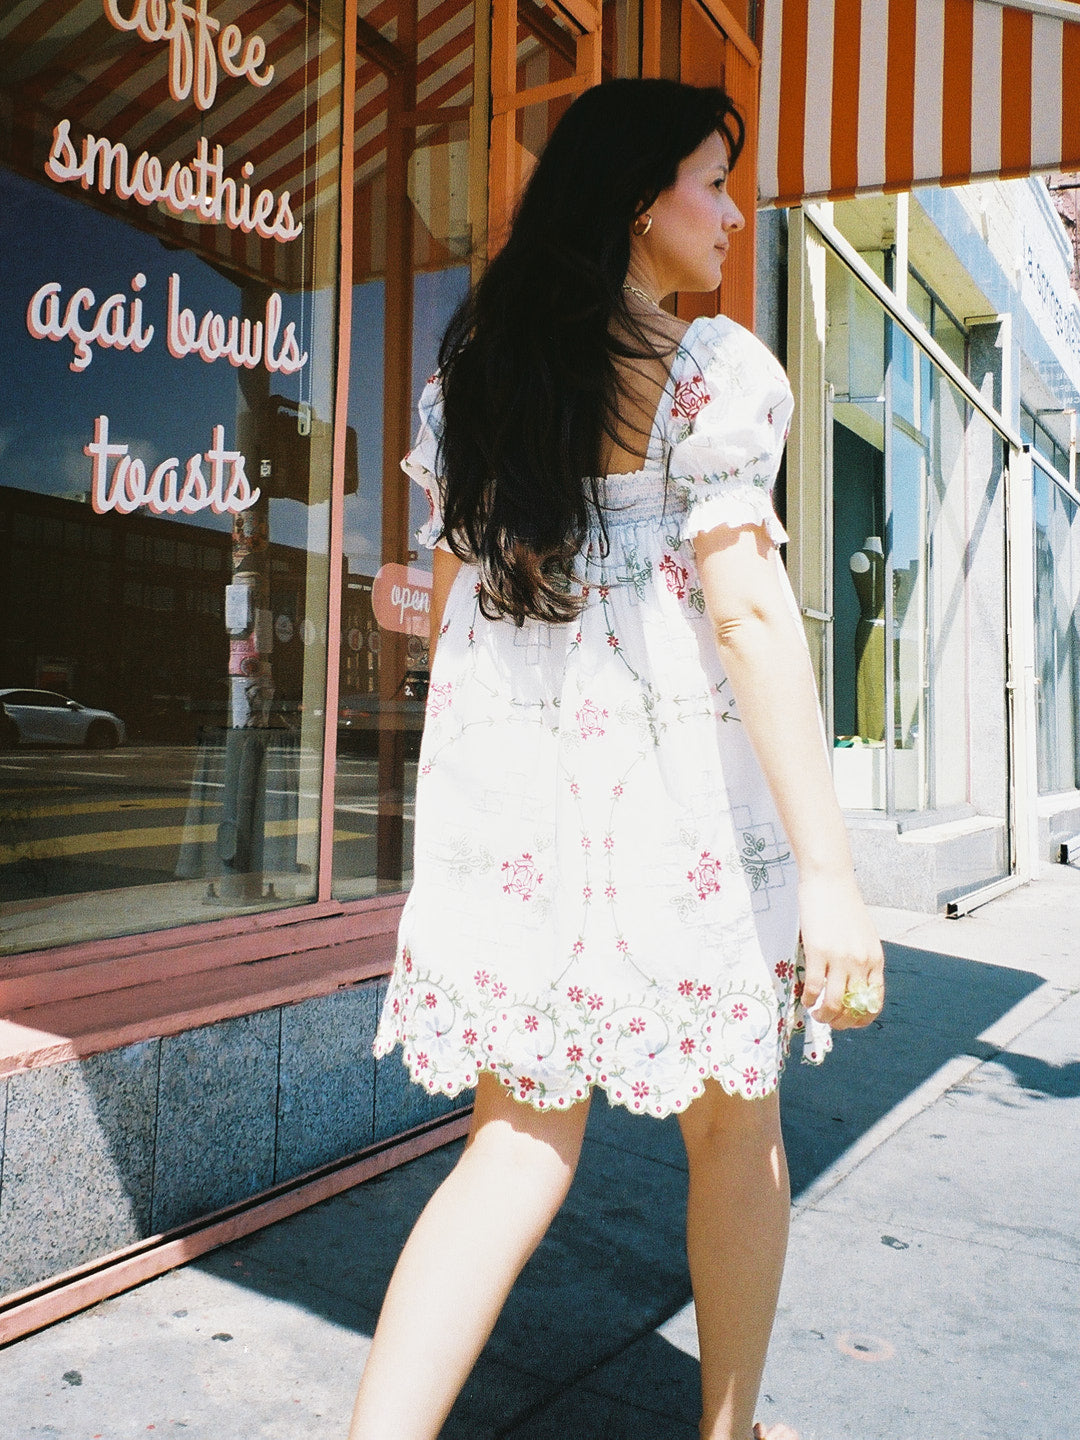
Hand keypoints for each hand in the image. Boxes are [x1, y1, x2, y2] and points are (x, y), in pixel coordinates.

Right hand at [797, 874, 883, 1029]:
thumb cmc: (844, 905)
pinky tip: (805, 998)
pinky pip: (814, 987)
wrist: (830, 880)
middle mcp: (861, 963)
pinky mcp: (818, 951)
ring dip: (824, 1015)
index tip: (850, 1023)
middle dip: (841, 1022)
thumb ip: (862, 960)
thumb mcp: (864, 936)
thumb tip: (852, 985)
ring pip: (834, 1003)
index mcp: (875, 960)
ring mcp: (840, 958)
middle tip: (829, 1021)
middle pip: (853, 1008)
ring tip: (816, 1013)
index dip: (862, 1020)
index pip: (874, 1002)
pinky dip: (809, 999)